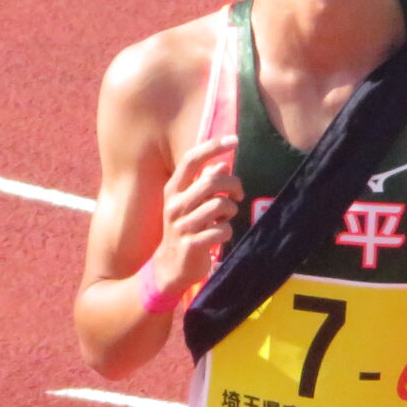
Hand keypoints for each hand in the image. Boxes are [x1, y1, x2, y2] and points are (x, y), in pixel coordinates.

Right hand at [150, 135, 241, 294]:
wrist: (169, 267)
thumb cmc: (185, 229)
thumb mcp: (190, 204)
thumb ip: (204, 183)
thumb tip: (223, 164)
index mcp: (173, 190)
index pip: (191, 159)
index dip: (213, 146)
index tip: (234, 139)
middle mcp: (174, 204)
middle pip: (211, 181)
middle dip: (232, 185)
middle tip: (238, 195)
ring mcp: (182, 225)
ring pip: (220, 205)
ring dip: (231, 211)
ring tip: (226, 218)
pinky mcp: (191, 244)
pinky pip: (221, 230)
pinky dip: (227, 231)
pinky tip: (220, 234)